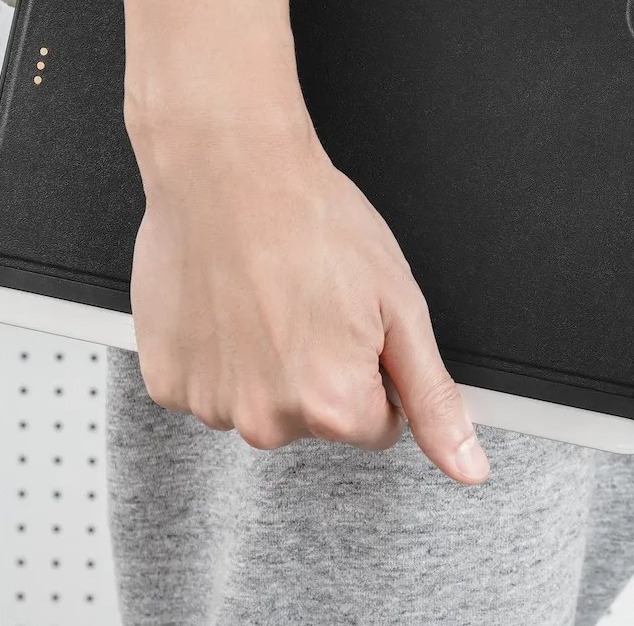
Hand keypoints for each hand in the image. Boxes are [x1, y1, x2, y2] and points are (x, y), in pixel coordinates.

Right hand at [123, 107, 490, 484]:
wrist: (229, 169)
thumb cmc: (310, 220)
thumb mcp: (400, 305)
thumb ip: (432, 397)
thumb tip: (467, 465)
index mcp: (333, 405)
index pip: (377, 424)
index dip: (372, 368)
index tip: (351, 321)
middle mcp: (266, 419)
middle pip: (313, 417)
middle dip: (318, 368)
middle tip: (306, 302)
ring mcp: (209, 402)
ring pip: (258, 399)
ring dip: (264, 360)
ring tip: (263, 295)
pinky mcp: (166, 380)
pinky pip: (208, 383)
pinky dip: (218, 353)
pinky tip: (226, 304)